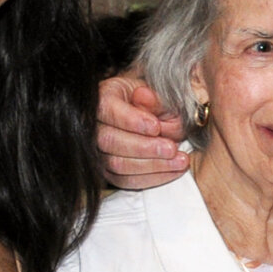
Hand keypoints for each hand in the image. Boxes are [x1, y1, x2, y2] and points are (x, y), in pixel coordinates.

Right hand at [98, 74, 187, 189]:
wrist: (149, 116)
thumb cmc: (151, 101)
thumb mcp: (156, 92)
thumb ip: (154, 98)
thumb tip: (144, 97)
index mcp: (102, 98)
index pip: (107, 109)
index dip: (130, 120)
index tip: (155, 126)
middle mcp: (93, 125)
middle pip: (109, 140)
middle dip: (144, 147)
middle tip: (171, 148)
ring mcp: (98, 151)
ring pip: (117, 164)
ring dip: (153, 165)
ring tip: (179, 161)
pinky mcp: (108, 171)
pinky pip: (127, 180)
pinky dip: (152, 177)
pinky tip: (173, 170)